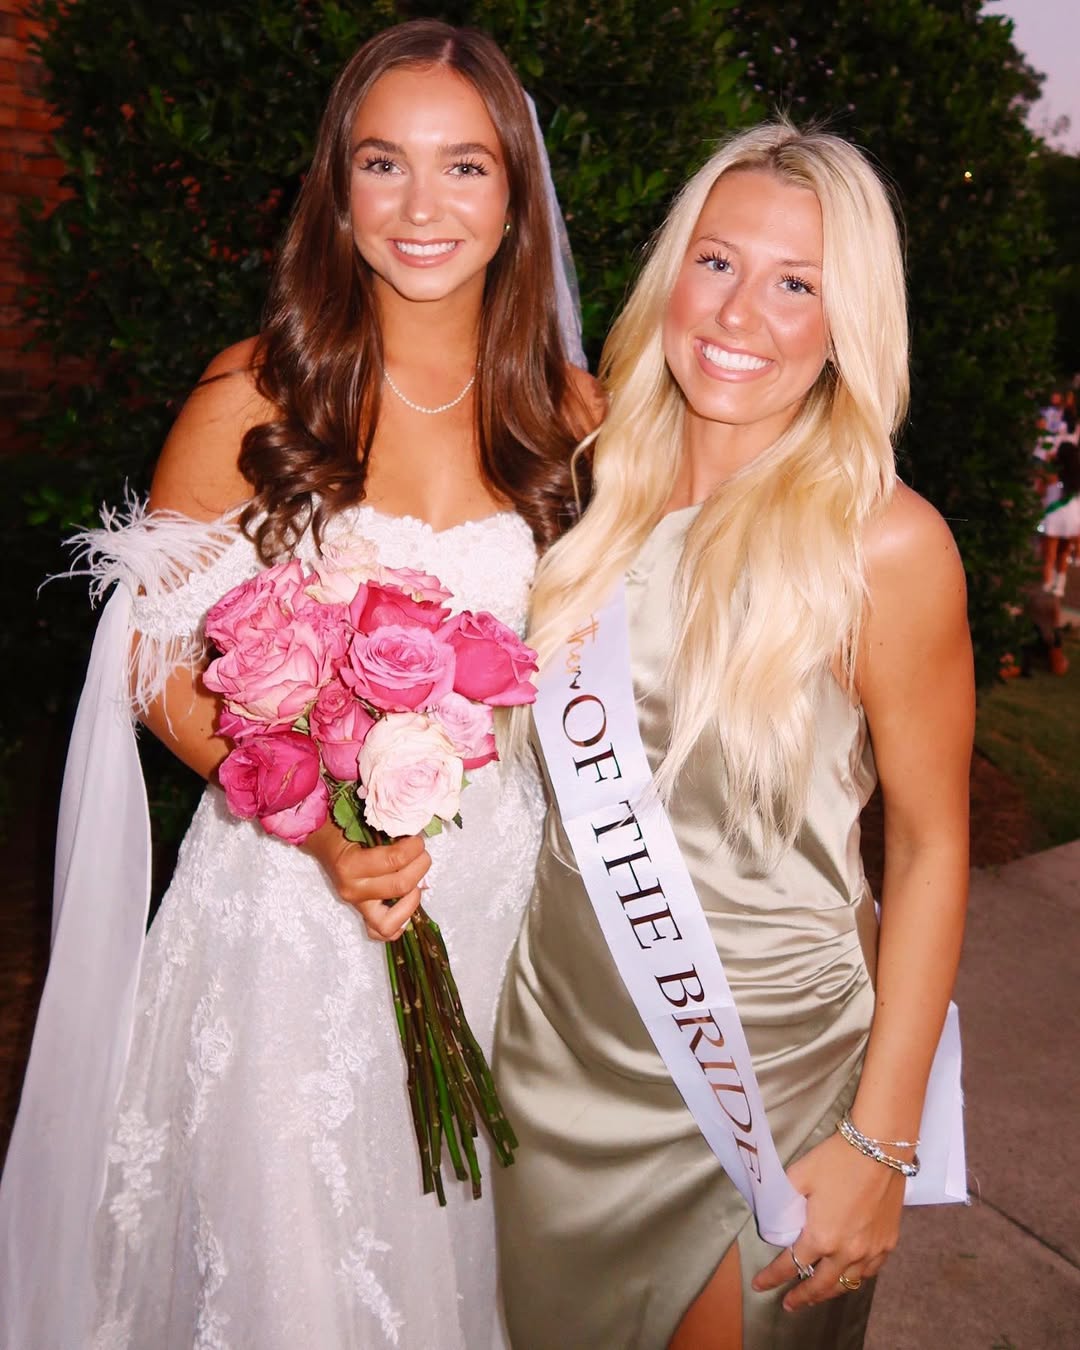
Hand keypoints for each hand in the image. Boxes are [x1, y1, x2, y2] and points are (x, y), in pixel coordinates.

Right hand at [303, 820, 431, 940]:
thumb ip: (389, 829)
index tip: (418, 839)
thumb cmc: (344, 828)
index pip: (395, 861)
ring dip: (413, 899)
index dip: (414, 848)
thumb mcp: (363, 822)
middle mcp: (352, 890)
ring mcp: (357, 905)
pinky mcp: (361, 913)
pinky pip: (382, 932)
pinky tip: (406, 904)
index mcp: (350, 865)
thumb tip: (418, 832)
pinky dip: (399, 923)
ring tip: (417, 881)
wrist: (323, 841)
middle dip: (420, 866)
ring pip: (391, 920)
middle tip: (423, 854)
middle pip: (400, 886)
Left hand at [751, 1131, 905, 1310]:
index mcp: (821, 1237)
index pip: (790, 1265)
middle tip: (789, 1304)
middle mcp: (847, 1252)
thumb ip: (785, 1200)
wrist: (879, 1148)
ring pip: (847, 1284)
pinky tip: (849, 1277)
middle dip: (802, 1297)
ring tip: (816, 1295)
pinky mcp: (888, 1243)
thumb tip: (775, 1214)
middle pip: (820, 1285)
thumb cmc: (836, 1160)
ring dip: (829, 1292)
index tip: (760, 1285)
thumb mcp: (799, 1176)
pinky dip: (855, 1278)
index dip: (772, 1277)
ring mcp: (871, 1251)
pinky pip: (869, 1273)